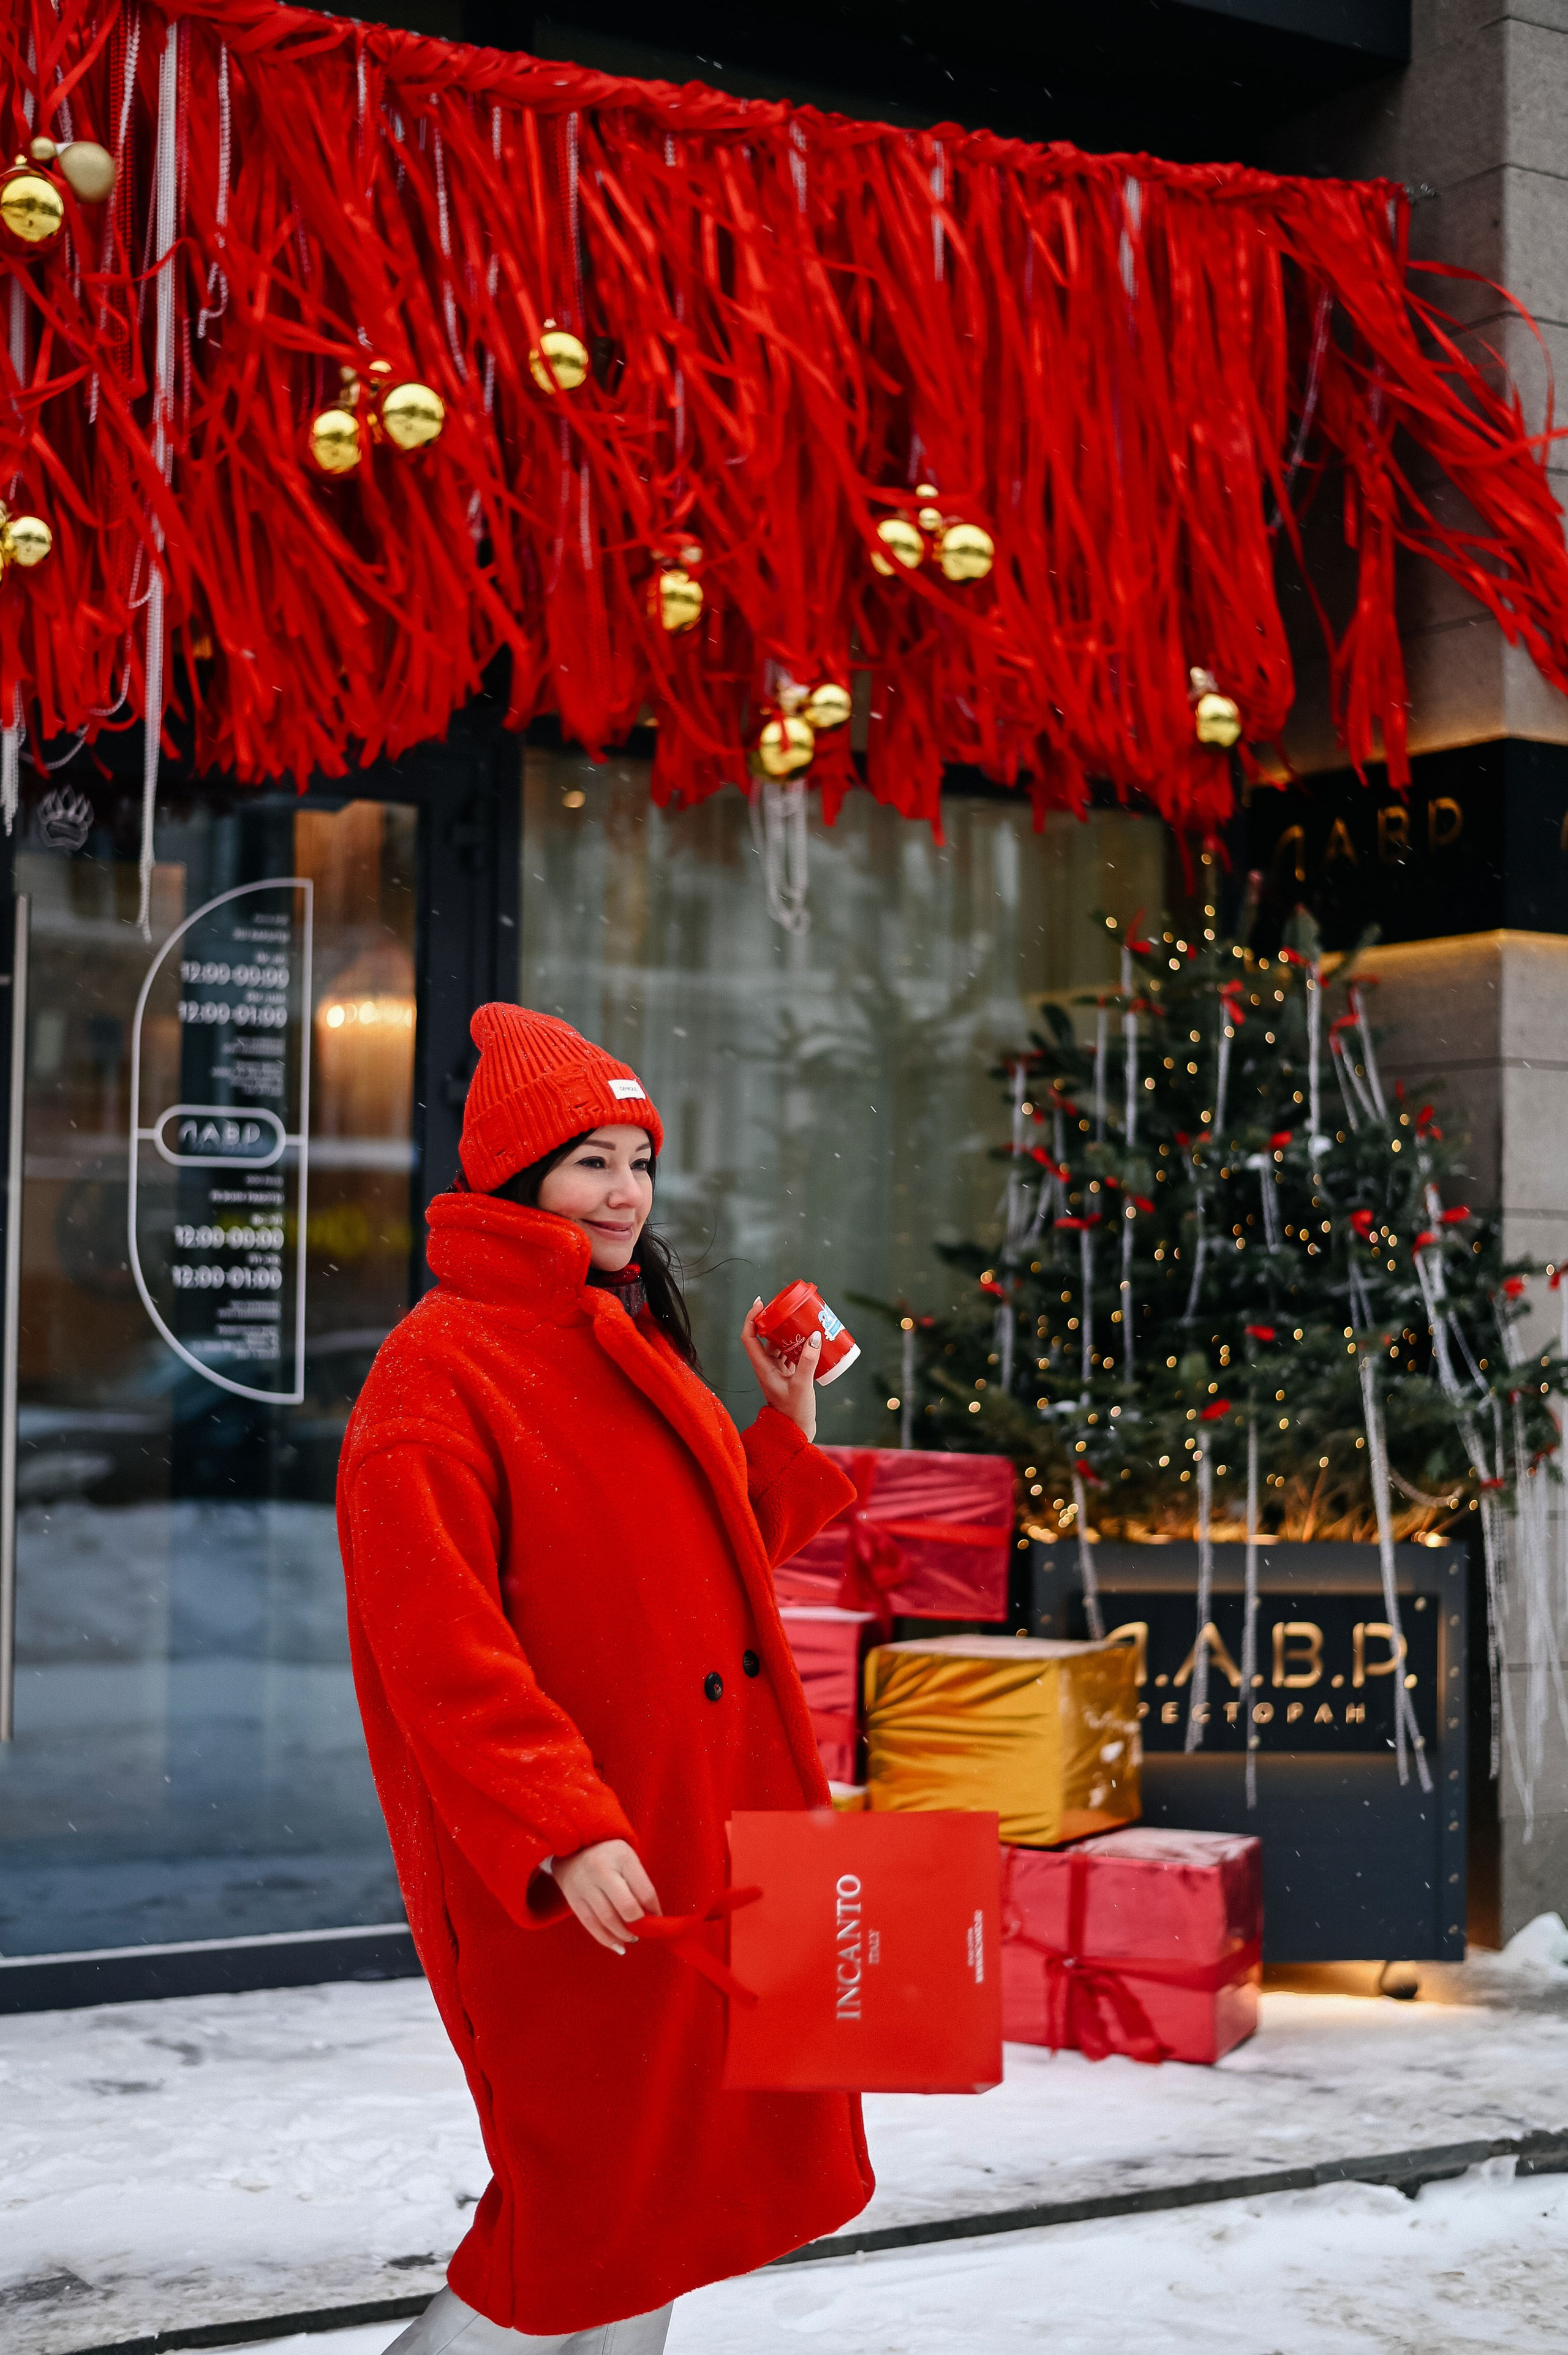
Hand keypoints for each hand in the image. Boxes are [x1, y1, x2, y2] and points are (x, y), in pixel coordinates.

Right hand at [553, 1839, 660, 1955]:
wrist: (575, 1843)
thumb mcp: (628, 1859)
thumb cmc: (610, 1855)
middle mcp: (601, 1870)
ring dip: (623, 1935)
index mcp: (622, 1857)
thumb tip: (651, 1917)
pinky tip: (618, 1946)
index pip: (645, 1891)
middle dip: (638, 1924)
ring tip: (632, 1938)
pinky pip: (590, 1924)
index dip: (655, 1911)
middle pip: (625, 1906)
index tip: (658, 1919)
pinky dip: (606, 1939)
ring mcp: (584, 1885)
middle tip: (644, 1930)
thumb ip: (640, 1885)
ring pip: (607, 1919)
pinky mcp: (573, 1898)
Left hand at [741, 1297, 818, 1441]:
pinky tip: (811, 1341)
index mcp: (762, 1369)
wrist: (796, 1434)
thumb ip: (808, 1361)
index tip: (761, 1302)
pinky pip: (790, 1355)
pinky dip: (798, 1346)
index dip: (751, 1318)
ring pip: (779, 1346)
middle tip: (787, 1308)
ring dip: (788, 1333)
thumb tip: (815, 1335)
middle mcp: (767, 1368)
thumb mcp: (802, 1385)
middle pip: (764, 1338)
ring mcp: (777, 1372)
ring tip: (802, 1321)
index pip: (749, 1338)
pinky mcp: (789, 1377)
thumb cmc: (794, 1413)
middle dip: (775, 1321)